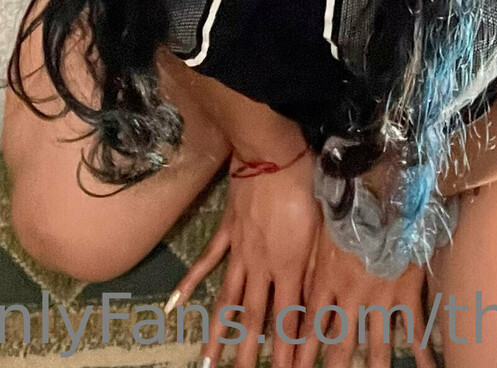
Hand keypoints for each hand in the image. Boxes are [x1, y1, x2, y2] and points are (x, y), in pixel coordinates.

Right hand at [169, 153, 318, 367]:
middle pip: (254, 319)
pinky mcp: (226, 231)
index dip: (286, 352)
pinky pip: (206, 262)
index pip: (288, 320)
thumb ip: (318, 266)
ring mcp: (239, 250)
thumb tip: (321, 299)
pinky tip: (173, 304)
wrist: (273, 151)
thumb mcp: (322, 227)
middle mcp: (261, 265)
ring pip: (227, 300)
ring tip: (207, 363)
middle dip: (248, 355)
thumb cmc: (307, 184)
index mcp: (290, 266)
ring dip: (218, 334)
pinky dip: (189, 283)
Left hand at [296, 218, 436, 367]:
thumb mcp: (320, 232)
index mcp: (326, 281)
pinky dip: (423, 354)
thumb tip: (297, 286)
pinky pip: (415, 330)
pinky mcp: (406, 293)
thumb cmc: (347, 203)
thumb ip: (311, 262)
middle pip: (340, 344)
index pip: (309, 325)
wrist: (382, 188)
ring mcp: (380, 299)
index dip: (299, 351)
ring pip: (376, 345)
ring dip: (376, 367)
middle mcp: (351, 297)